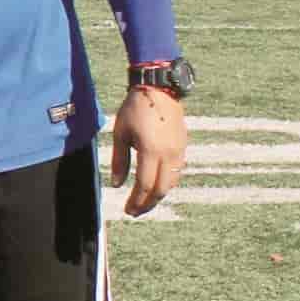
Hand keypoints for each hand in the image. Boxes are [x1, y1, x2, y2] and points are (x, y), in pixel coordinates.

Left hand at [111, 85, 185, 215]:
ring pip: (171, 182)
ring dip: (158, 195)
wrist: (159, 89)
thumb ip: (120, 161)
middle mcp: (169, 154)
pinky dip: (166, 183)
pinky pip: (177, 171)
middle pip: (161, 189)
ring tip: (144, 201)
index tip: (128, 210)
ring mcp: (179, 150)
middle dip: (147, 204)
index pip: (144, 185)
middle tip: (135, 211)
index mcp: (151, 151)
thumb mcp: (120, 134)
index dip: (136, 201)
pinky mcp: (183, 146)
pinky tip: (154, 185)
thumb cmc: (135, 109)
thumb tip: (116, 185)